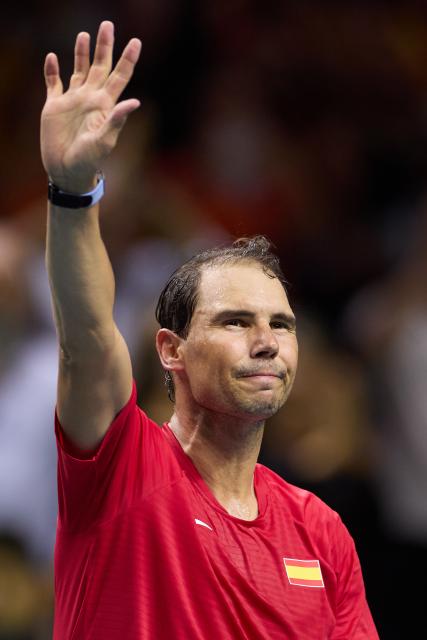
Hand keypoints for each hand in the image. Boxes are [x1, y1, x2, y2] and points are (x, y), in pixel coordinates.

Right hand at [40, 21, 140, 192]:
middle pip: (100, 66)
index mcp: (105, 104)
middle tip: (108, 25)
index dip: (128, 59)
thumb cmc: (89, 160)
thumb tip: (135, 102)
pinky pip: (53, 84)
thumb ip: (117, 120)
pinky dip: (51, 71)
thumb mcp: (105, 141)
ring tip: (84, 35)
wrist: (67, 171)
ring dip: (81, 53)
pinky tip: (52, 58)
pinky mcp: (54, 107)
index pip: (120, 76)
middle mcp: (90, 98)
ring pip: (78, 70)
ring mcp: (73, 101)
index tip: (136, 41)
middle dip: (104, 46)